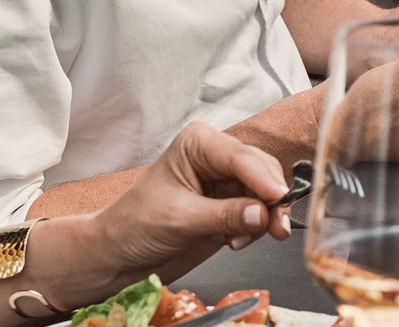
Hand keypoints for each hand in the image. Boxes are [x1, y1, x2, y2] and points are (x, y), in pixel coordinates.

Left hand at [90, 123, 291, 268]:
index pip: (240, 157)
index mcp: (198, 144)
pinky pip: (258, 212)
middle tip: (276, 228)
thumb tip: (261, 213)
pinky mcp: (229, 205)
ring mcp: (224, 181)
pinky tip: (234, 240)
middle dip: (270, 200)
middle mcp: (215, 156)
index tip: (279, 198)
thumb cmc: (135, 225)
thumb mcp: (180, 219)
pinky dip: (255, 228)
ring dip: (262, 218)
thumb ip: (225, 215)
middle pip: (260, 170)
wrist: (119, 254)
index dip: (263, 178)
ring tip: (238, 240)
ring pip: (264, 192)